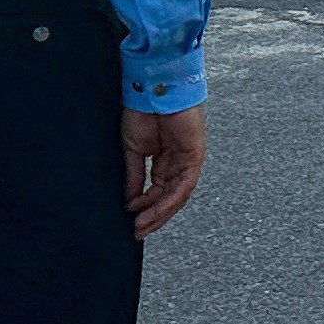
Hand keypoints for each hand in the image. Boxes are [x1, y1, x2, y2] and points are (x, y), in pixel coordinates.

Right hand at [122, 105, 206, 237]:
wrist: (152, 90)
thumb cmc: (142, 113)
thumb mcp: (133, 151)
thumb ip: (134, 177)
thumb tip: (129, 202)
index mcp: (164, 162)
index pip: (156, 192)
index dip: (143, 208)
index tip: (128, 221)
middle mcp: (177, 164)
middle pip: (169, 198)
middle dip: (153, 217)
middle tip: (136, 232)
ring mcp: (187, 161)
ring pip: (177, 196)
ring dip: (159, 213)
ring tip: (141, 226)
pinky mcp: (195, 156)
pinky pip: (184, 185)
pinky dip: (169, 200)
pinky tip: (155, 211)